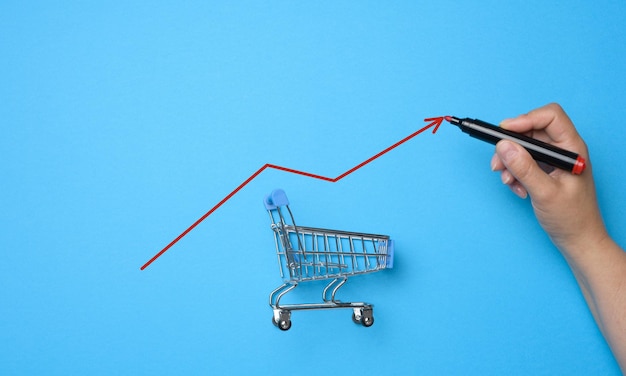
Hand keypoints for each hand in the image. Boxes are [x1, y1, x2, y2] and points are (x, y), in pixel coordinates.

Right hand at [490, 103, 607, 256]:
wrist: (578, 239)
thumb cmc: (571, 218)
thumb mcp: (544, 193)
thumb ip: (524, 168)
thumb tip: (503, 146)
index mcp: (572, 148)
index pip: (550, 117)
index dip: (525, 119)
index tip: (503, 132)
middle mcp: (563, 150)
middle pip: (531, 131)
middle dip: (511, 146)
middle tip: (498, 163)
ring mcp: (553, 160)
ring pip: (523, 147)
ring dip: (509, 163)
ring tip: (507, 181)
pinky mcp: (545, 170)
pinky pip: (523, 162)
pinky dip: (514, 173)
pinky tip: (517, 189)